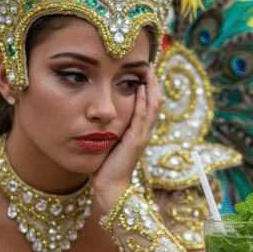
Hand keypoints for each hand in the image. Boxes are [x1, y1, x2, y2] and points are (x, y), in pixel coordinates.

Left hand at [92, 65, 161, 211]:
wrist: (110, 187)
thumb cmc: (105, 167)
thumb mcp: (107, 142)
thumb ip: (107, 128)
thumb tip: (97, 114)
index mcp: (138, 132)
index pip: (148, 105)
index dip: (148, 88)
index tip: (145, 71)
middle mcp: (143, 132)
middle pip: (155, 102)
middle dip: (153, 82)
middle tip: (150, 64)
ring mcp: (141, 136)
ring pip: (152, 107)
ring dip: (151, 87)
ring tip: (148, 70)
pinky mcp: (135, 141)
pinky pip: (141, 118)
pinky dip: (142, 102)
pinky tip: (140, 89)